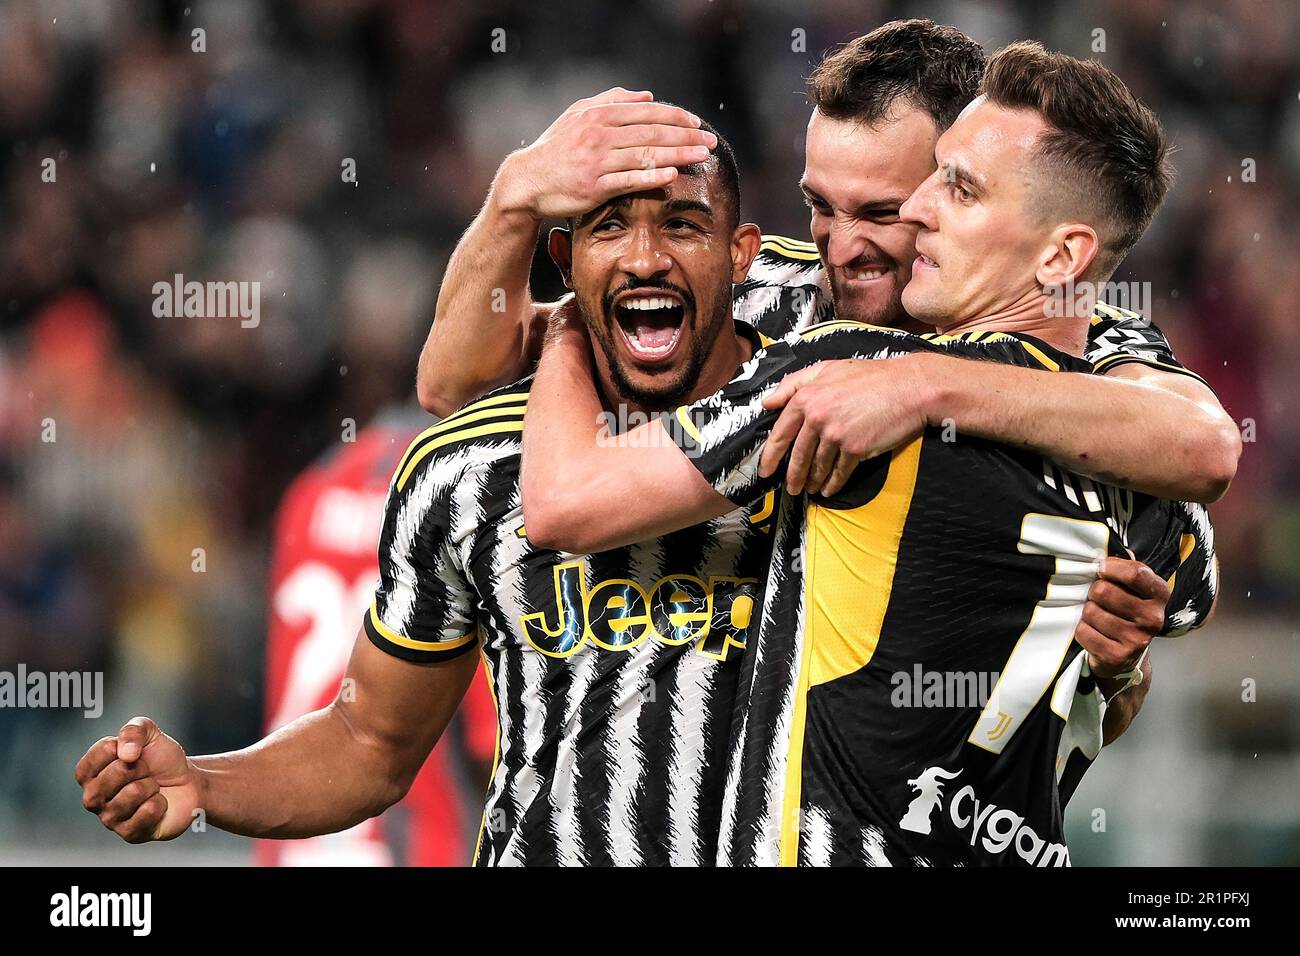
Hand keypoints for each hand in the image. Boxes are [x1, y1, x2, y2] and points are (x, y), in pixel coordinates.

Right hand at [76, 716, 203, 843]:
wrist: (189, 782)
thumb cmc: (161, 759)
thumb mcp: (149, 733)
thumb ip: (133, 730)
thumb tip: (125, 752)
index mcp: (90, 774)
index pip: (95, 758)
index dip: (121, 749)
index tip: (134, 752)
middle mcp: (93, 798)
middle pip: (114, 775)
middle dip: (139, 768)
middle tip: (147, 771)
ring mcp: (109, 818)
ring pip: (132, 793)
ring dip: (150, 785)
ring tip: (152, 787)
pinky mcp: (130, 834)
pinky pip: (146, 813)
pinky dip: (160, 803)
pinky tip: (159, 803)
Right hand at [494, 88, 715, 220]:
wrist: (528, 180)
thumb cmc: (555, 148)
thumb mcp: (578, 115)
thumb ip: (611, 100)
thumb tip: (646, 95)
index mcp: (598, 115)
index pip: (646, 113)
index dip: (675, 117)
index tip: (697, 123)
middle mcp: (599, 135)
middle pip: (652, 133)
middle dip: (686, 136)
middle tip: (710, 142)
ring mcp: (597, 161)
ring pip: (646, 155)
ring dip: (678, 154)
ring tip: (701, 156)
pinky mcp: (595, 186)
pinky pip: (629, 181)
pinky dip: (652, 177)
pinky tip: (672, 175)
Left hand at [759, 356, 932, 495]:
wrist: (909, 387)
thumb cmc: (871, 376)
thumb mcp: (828, 368)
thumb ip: (794, 383)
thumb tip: (767, 401)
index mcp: (807, 397)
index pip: (781, 432)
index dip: (771, 455)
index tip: (766, 469)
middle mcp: (818, 416)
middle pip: (798, 455)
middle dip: (792, 476)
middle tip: (789, 488)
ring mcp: (836, 434)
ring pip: (818, 465)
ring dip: (812, 481)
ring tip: (810, 489)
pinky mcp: (856, 448)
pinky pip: (839, 472)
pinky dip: (833, 483)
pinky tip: (829, 489)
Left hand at [1074, 557, 1169, 678]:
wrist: (1126, 656)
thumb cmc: (1126, 612)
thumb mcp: (1133, 588)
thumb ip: (1125, 567)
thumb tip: (1110, 546)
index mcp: (1160, 595)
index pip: (1135, 572)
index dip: (1110, 567)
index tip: (1100, 568)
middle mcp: (1153, 618)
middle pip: (1103, 591)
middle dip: (1094, 592)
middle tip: (1098, 599)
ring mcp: (1137, 639)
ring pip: (1091, 612)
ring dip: (1087, 613)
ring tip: (1098, 618)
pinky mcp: (1118, 656)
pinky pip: (1084, 631)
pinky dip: (1082, 631)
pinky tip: (1094, 633)